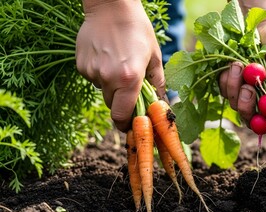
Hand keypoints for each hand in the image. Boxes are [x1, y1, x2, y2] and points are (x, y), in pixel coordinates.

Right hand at [76, 0, 165, 131]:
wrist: (112, 7)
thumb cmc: (138, 30)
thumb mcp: (153, 56)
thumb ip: (158, 83)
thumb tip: (162, 103)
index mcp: (129, 79)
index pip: (122, 115)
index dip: (125, 123)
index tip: (129, 124)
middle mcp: (108, 78)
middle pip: (112, 104)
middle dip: (121, 101)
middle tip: (129, 85)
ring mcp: (92, 72)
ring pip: (102, 90)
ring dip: (111, 85)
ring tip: (118, 63)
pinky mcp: (81, 65)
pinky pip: (93, 78)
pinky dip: (100, 73)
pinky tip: (106, 56)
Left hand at [219, 16, 265, 146]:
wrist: (259, 24)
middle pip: (261, 121)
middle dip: (252, 109)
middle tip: (249, 90)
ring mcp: (251, 95)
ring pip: (241, 108)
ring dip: (238, 90)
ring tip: (240, 67)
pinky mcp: (235, 87)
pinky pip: (228, 94)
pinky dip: (228, 81)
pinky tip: (233, 66)